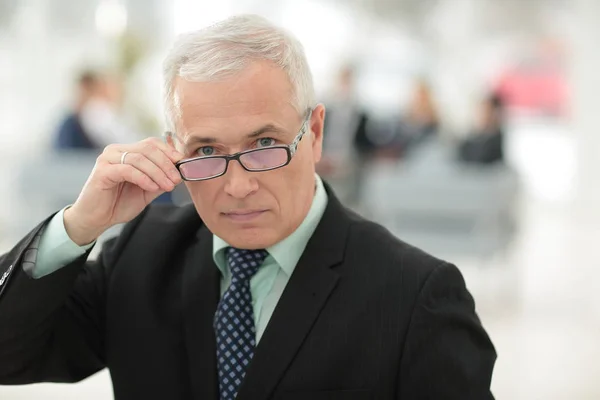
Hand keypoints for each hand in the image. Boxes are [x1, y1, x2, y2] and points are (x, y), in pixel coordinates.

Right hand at [64, 138, 184, 244]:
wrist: (97, 220)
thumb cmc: (119, 204)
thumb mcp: (147, 190)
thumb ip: (161, 179)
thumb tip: (179, 171)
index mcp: (127, 151)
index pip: (151, 143)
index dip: (169, 152)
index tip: (182, 165)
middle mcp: (116, 151)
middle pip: (148, 149)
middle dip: (166, 164)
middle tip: (176, 179)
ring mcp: (108, 159)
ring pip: (140, 159)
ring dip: (158, 173)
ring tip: (168, 186)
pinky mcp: (102, 171)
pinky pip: (128, 170)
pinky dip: (144, 178)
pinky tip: (152, 187)